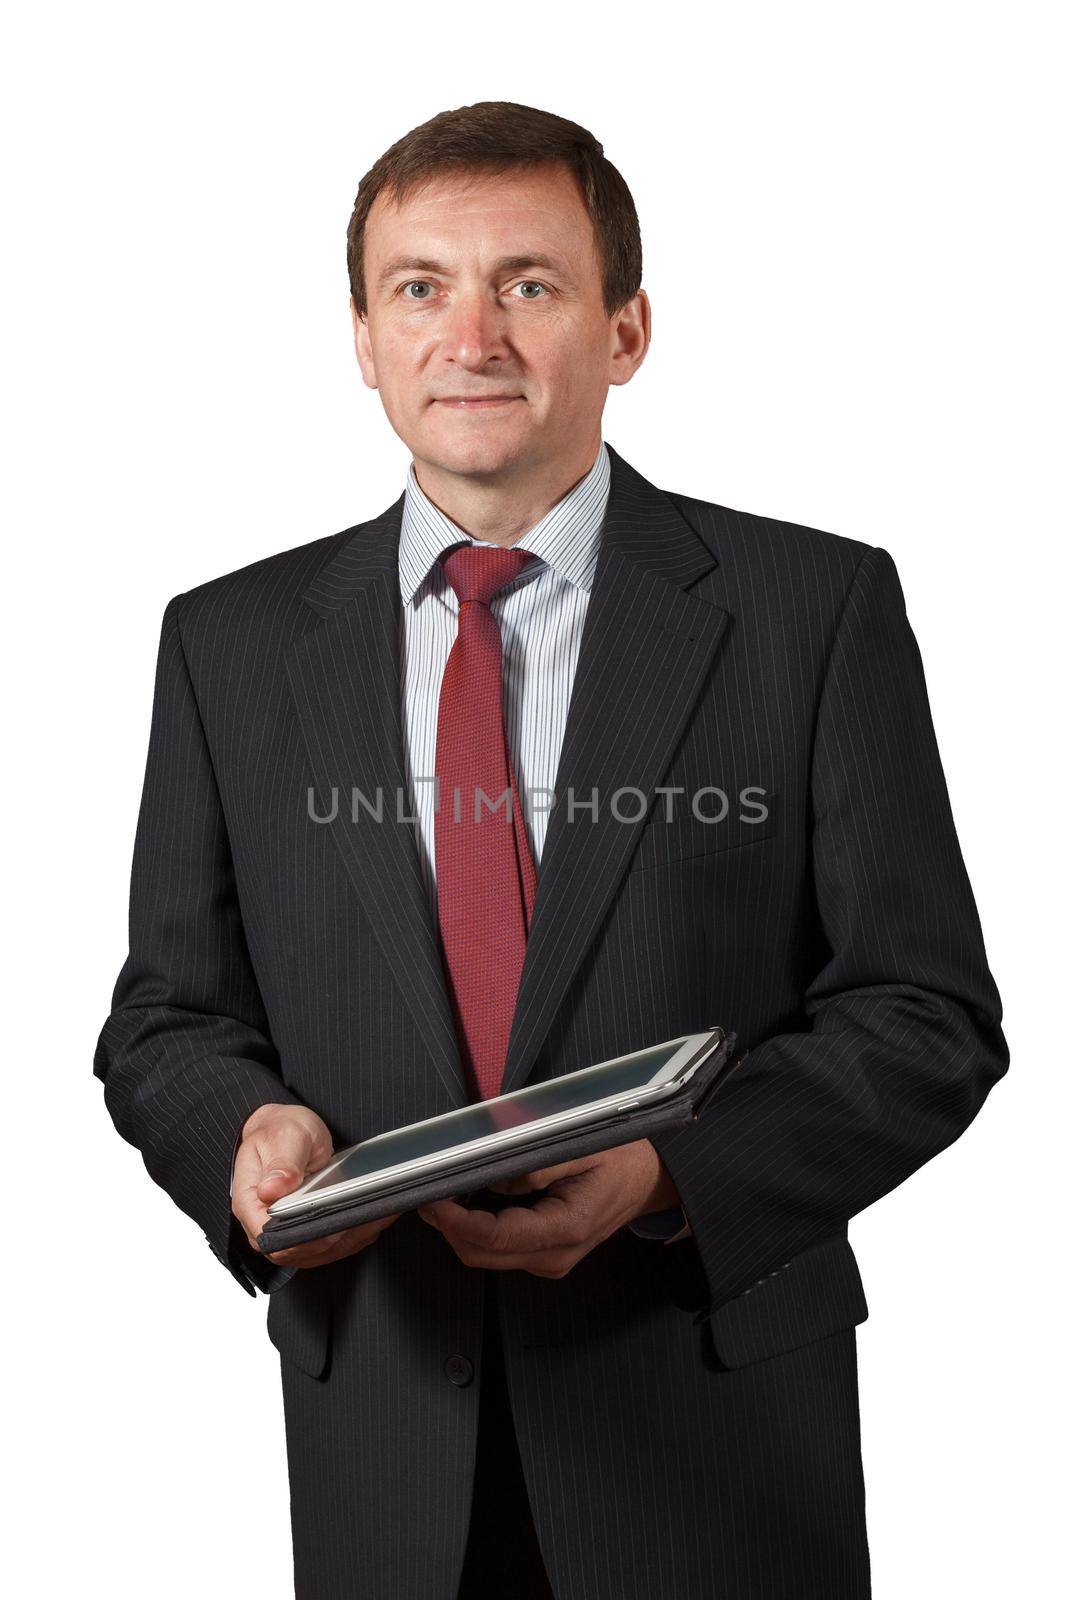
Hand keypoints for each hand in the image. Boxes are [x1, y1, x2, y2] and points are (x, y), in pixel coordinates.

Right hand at [232, 1103, 400, 1269]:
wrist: (285, 1130)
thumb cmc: (280, 1131)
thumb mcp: (285, 1137)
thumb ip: (281, 1164)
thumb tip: (271, 1190)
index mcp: (250, 1201)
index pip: (268, 1237)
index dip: (300, 1238)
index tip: (330, 1227)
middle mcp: (264, 1223)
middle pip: (298, 1250)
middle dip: (333, 1237)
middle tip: (362, 1218)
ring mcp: (285, 1231)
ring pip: (319, 1251)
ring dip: (349, 1236)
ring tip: (376, 1215)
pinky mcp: (306, 1231)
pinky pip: (331, 1243)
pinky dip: (355, 1233)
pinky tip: (374, 1217)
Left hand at [416, 1138, 679, 1278]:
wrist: (646, 1180)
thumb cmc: (621, 1160)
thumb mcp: (584, 1147)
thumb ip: (541, 1163)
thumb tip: (500, 1175)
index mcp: (567, 1228)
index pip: (496, 1237)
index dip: (456, 1221)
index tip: (433, 1201)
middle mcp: (555, 1255)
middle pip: (481, 1254)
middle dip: (448, 1227)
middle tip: (427, 1193)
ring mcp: (550, 1260)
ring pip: (487, 1256)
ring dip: (460, 1229)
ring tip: (446, 1193)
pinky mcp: (545, 1256)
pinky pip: (501, 1250)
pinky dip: (478, 1230)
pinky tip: (472, 1202)